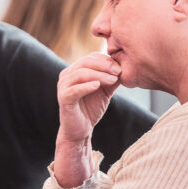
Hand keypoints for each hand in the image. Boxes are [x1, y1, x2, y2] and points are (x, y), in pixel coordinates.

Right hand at [53, 53, 120, 187]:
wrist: (80, 131)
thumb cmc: (90, 109)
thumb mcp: (105, 91)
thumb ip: (111, 79)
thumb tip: (125, 67)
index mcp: (75, 71)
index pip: (91, 58)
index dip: (106, 60)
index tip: (120, 67)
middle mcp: (66, 76)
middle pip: (85, 62)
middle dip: (104, 65)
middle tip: (118, 71)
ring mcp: (63, 86)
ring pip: (80, 74)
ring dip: (99, 75)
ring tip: (112, 80)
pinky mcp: (63, 98)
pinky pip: (74, 89)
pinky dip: (86, 86)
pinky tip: (97, 86)